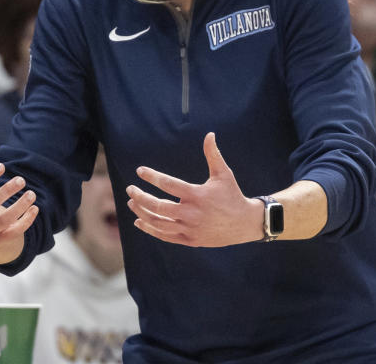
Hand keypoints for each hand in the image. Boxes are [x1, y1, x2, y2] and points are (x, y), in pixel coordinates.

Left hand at [126, 133, 262, 246]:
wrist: (244, 223)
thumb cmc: (232, 195)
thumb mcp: (224, 174)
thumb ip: (213, 154)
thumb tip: (209, 134)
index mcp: (197, 195)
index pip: (168, 184)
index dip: (152, 176)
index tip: (140, 171)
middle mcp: (191, 213)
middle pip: (157, 206)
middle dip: (140, 197)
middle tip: (130, 189)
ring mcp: (189, 229)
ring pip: (158, 223)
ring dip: (141, 213)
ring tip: (132, 202)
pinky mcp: (189, 240)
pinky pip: (164, 236)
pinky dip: (149, 229)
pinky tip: (139, 221)